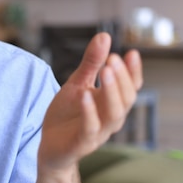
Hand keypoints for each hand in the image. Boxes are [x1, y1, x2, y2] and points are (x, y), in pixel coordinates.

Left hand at [38, 32, 142, 172]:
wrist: (49, 147)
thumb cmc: (66, 115)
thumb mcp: (76, 84)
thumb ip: (90, 63)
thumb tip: (105, 36)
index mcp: (109, 103)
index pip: (130, 88)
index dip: (133, 72)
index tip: (131, 53)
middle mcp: (109, 118)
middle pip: (125, 99)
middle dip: (122, 79)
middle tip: (113, 59)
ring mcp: (98, 132)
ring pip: (113, 114)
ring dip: (111, 92)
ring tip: (106, 71)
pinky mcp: (82, 143)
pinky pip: (91, 129)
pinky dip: (90, 112)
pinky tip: (85, 95)